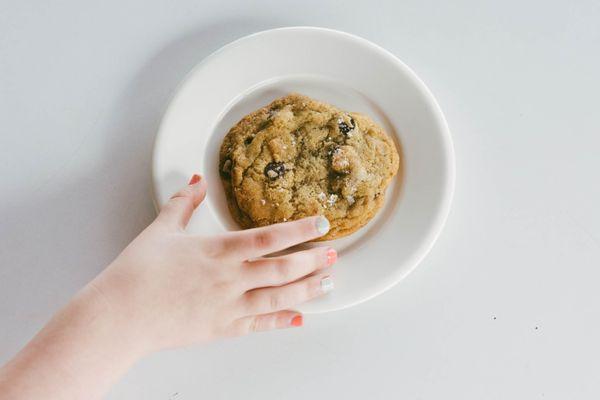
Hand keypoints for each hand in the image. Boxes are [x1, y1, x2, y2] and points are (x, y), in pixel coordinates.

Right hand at [87, 174, 336, 352]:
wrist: (120, 315)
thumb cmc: (137, 272)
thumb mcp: (161, 229)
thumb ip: (183, 203)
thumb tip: (196, 181)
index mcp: (218, 251)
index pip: (269, 237)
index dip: (299, 229)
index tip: (321, 223)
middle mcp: (230, 278)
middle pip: (282, 268)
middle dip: (312, 260)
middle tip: (334, 254)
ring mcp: (229, 306)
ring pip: (279, 297)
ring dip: (307, 289)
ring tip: (328, 282)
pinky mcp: (223, 329)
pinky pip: (260, 325)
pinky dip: (282, 321)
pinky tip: (300, 318)